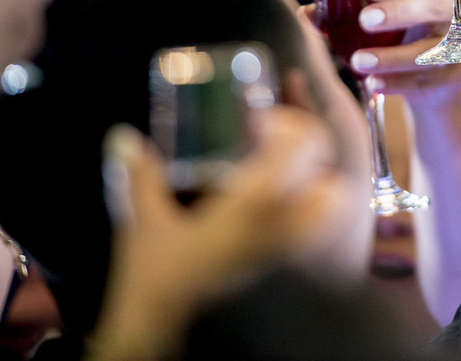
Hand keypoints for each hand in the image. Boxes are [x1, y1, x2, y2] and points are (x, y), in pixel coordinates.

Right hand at [90, 107, 369, 360]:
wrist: (180, 348)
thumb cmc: (163, 288)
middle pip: (333, 169)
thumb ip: (138, 179)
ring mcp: (304, 253)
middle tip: (280, 150)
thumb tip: (124, 139)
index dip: (290, 122)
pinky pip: (327, 239)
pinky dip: (315, 222)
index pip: (304, 141)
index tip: (262, 123)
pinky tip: (284, 225)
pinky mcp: (304, 278)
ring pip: (337, 207)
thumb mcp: (145, 232)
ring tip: (288, 185)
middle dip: (313, 154)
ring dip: (320, 188)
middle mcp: (294, 222)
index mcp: (261, 200)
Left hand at [307, 0, 460, 109]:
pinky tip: (374, 84)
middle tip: (365, 21)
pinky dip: (398, 82)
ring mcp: (460, 45)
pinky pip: (427, 79)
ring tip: (359, 61)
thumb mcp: (380, 20)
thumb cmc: (403, 36)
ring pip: (432, 49)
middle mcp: (456, 12)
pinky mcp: (457, 75)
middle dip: (401, 12)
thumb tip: (306, 13)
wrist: (434, 79)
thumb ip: (344, 15)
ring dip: (393, 56)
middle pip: (436, 6)